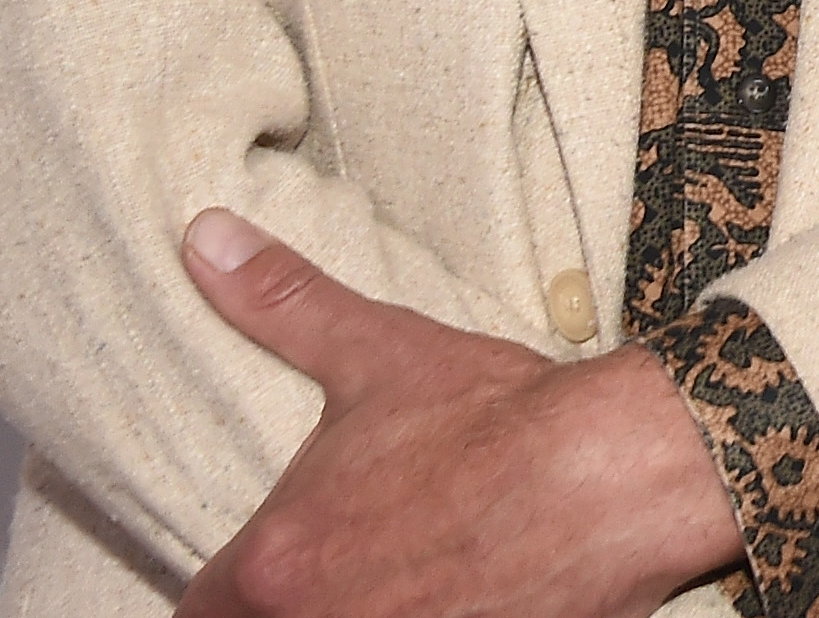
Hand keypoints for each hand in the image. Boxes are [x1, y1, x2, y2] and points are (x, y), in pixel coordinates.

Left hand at [172, 208, 740, 617]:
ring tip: (401, 586)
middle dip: (294, 604)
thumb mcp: (378, 354)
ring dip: (358, 614)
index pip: (202, 609)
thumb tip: (205, 239)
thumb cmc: (495, 419)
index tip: (270, 567)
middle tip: (342, 571)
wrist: (615, 471)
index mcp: (278, 563)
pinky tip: (457, 599)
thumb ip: (281, 305)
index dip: (237, 586)